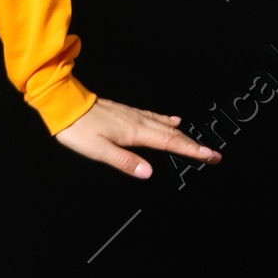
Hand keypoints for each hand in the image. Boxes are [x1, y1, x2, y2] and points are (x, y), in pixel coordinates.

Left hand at [53, 95, 219, 180]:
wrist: (63, 105)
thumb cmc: (78, 129)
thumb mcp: (98, 150)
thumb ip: (124, 161)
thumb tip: (148, 172)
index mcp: (135, 133)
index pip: (170, 143)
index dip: (192, 151)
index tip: (211, 156)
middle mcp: (137, 122)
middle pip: (173, 134)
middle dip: (194, 145)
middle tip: (213, 154)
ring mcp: (132, 115)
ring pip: (165, 126)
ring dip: (183, 134)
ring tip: (198, 142)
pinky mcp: (126, 112)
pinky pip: (152, 116)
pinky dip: (166, 120)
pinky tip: (173, 119)